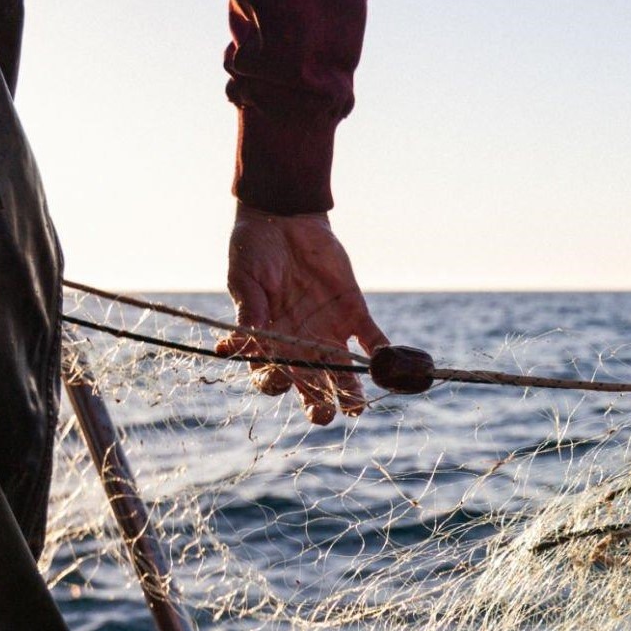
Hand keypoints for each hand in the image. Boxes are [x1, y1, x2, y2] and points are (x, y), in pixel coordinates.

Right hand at [221, 206, 388, 423]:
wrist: (285, 218)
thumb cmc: (254, 250)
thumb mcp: (244, 278)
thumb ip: (248, 309)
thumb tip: (241, 340)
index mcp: (269, 343)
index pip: (271, 376)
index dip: (274, 383)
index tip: (279, 377)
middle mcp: (301, 347)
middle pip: (311, 387)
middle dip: (318, 405)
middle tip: (324, 412)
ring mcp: (330, 334)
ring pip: (344, 374)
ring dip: (351, 392)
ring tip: (357, 408)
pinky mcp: (354, 314)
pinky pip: (372, 340)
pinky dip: (383, 354)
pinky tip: (389, 365)